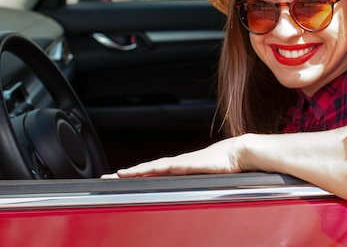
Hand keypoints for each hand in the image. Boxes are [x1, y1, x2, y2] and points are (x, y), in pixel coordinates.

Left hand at [101, 136, 244, 178]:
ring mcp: (181, 163)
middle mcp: (177, 164)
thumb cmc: (226, 165)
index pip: (152, 172)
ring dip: (134, 172)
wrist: (239, 153)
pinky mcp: (188, 164)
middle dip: (126, 174)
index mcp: (180, 168)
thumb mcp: (207, 177)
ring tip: (117, 176)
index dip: (136, 175)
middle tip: (106, 178)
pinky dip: (150, 169)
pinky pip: (165, 167)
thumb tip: (191, 194)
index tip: (119, 179)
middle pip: (146, 170)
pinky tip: (140, 171)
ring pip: (152, 167)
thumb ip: (196, 183)